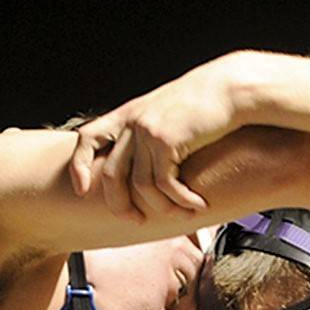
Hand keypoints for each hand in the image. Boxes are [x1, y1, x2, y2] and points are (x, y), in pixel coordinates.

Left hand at [70, 58, 246, 221]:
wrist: (229, 88)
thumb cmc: (205, 103)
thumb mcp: (167, 114)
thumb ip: (149, 134)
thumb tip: (145, 167)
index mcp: (128, 114)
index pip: (88, 138)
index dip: (79, 165)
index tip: (82, 190)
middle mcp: (133, 122)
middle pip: (111, 175)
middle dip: (121, 205)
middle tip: (138, 221)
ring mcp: (147, 131)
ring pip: (141, 186)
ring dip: (163, 208)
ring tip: (183, 213)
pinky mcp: (166, 141)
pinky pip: (166, 185)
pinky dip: (182, 201)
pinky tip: (198, 204)